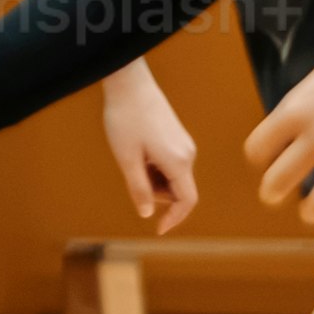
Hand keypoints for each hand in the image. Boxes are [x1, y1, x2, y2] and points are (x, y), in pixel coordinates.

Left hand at [94, 58, 202, 231]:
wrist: (129, 84)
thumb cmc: (124, 119)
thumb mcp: (126, 158)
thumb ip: (138, 188)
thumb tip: (147, 214)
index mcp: (179, 162)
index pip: (187, 201)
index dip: (174, 219)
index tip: (157, 229)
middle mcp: (188, 154)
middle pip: (178, 190)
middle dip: (156, 192)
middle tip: (130, 173)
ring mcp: (184, 145)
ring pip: (172, 176)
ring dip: (153, 179)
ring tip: (131, 158)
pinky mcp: (177, 137)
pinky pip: (169, 163)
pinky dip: (153, 167)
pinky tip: (136, 150)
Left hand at [253, 0, 313, 239]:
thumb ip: (304, 110)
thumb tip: (293, 132)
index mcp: (297, 110)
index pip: (257, 148)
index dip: (260, 157)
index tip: (267, 159)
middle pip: (279, 181)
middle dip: (273, 192)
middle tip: (276, 195)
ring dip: (313, 210)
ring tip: (312, 210)